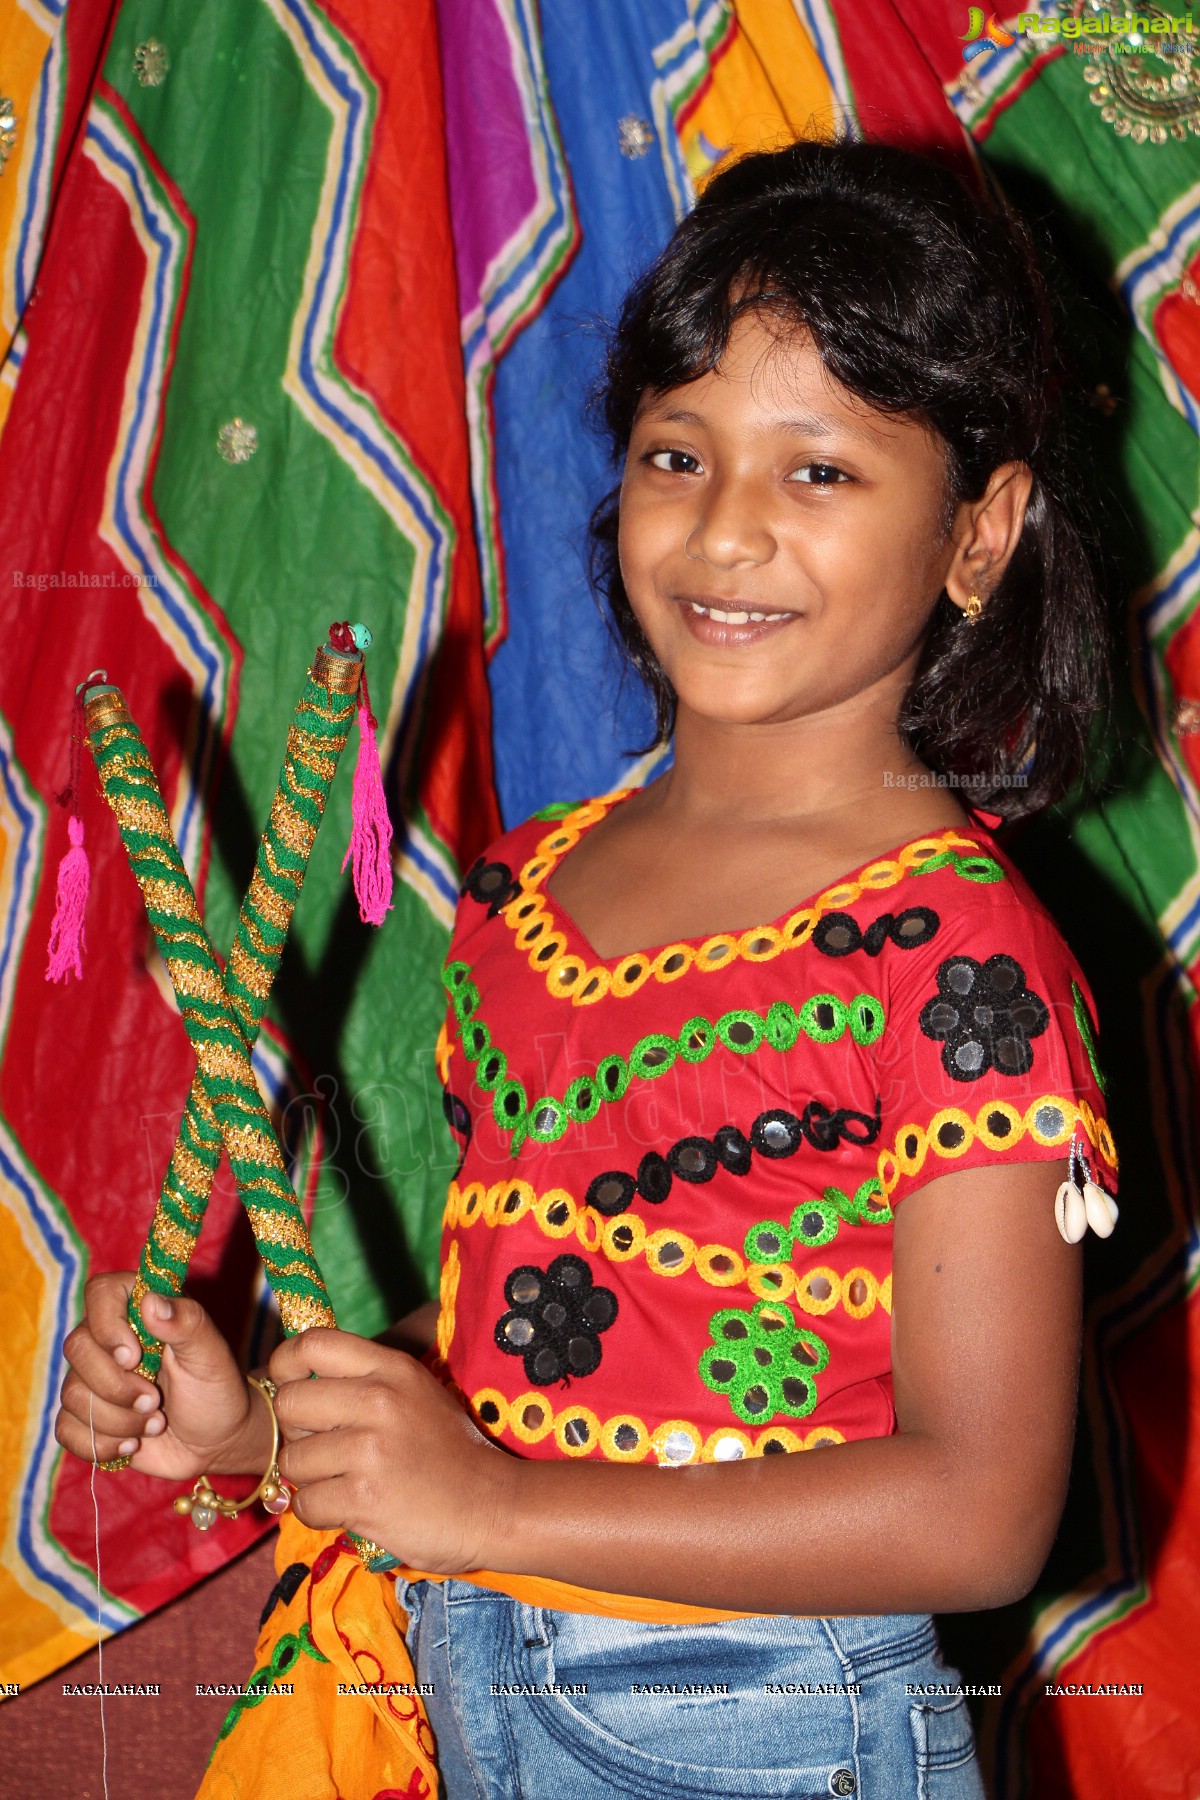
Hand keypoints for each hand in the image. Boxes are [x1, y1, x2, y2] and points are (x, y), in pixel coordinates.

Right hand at [55, 1273, 267, 1479]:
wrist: (215, 1441)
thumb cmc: (215, 1388)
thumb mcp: (211, 1355)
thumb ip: (187, 1323)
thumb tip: (151, 1301)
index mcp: (140, 1310)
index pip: (100, 1292)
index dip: (108, 1325)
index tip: (134, 1357)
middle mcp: (109, 1340)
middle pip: (77, 1348)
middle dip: (116, 1385)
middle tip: (155, 1400)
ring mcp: (93, 1379)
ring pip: (72, 1393)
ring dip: (118, 1419)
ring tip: (155, 1423)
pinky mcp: (85, 1416)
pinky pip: (66, 1429)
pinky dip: (100, 1443)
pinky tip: (132, 1446)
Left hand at [269, 1328, 512, 1572]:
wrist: (494, 1505)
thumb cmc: (449, 1451)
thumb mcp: (416, 1392)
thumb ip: (365, 1379)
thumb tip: (297, 1378)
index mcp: (392, 1368)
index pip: (313, 1343)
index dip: (286, 1365)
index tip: (293, 1387)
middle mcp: (379, 1400)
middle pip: (289, 1402)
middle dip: (296, 1432)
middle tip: (324, 1448)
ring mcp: (369, 1449)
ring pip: (291, 1459)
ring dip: (310, 1478)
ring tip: (345, 1482)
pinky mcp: (363, 1498)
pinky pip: (305, 1503)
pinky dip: (319, 1512)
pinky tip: (350, 1508)